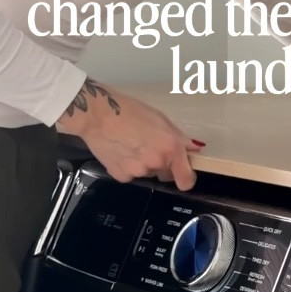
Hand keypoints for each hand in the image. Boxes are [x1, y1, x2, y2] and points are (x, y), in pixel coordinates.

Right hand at [56, 77, 203, 187]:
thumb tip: (193, 148)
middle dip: (162, 165)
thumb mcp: (160, 119)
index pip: (186, 180)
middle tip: (149, 147)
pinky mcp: (121, 176)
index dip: (187, 178)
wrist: (97, 114)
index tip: (184, 174)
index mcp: (170, 148)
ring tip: (131, 144)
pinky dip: (127, 166)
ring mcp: (138, 172)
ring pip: (147, 173)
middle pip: (165, 174)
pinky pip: (130, 174)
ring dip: (143, 164)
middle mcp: (156, 163)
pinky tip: (120, 150)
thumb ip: (178, 137)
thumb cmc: (128, 110)